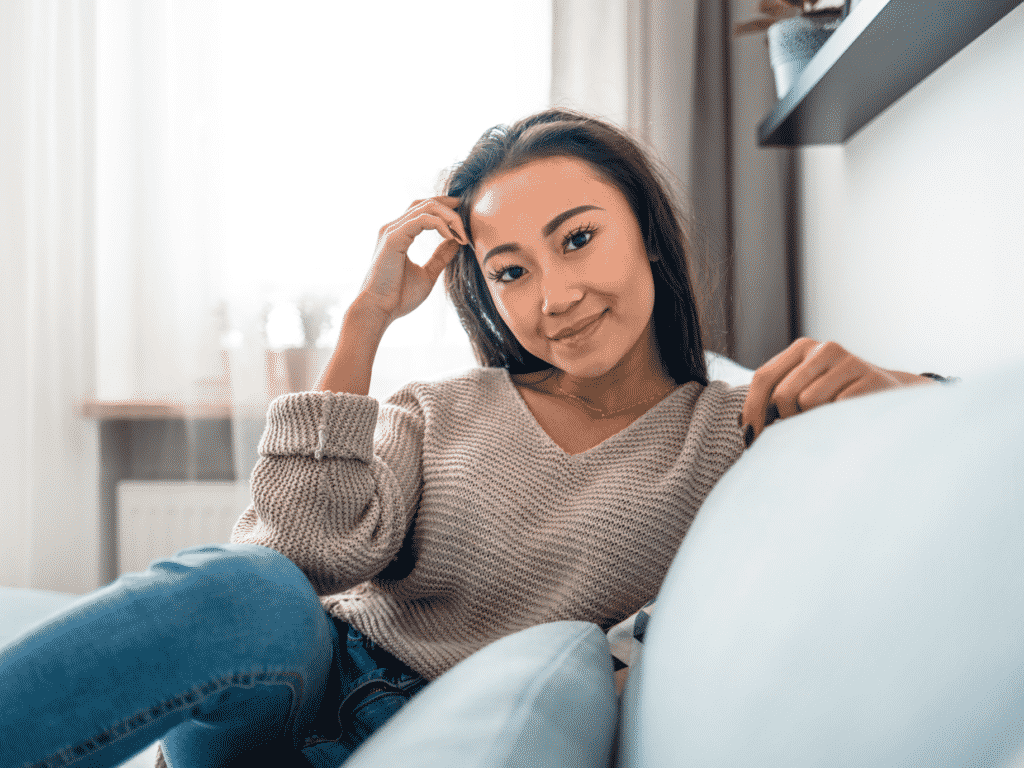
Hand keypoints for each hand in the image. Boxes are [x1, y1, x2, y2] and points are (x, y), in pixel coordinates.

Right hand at [356, 196, 469, 324]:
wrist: (378, 311)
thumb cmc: (398, 297)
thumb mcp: (427, 274)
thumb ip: (440, 257)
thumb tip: (455, 243)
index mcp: (399, 234)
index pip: (423, 209)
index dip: (445, 209)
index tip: (464, 219)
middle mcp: (394, 228)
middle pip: (426, 203)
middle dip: (450, 207)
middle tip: (468, 220)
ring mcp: (392, 231)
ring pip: (427, 208)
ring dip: (450, 217)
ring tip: (462, 234)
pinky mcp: (393, 238)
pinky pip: (422, 220)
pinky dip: (440, 224)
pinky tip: (451, 236)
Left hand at [740, 337, 904, 445]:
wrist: (889, 395)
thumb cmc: (835, 398)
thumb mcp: (804, 390)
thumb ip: (774, 399)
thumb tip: (745, 428)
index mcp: (801, 348)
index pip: (763, 378)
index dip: (752, 409)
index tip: (750, 436)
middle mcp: (823, 348)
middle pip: (782, 394)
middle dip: (786, 418)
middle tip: (800, 426)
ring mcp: (849, 361)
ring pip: (808, 402)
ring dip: (813, 419)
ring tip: (828, 418)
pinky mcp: (870, 379)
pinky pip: (836, 409)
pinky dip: (835, 421)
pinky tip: (846, 418)